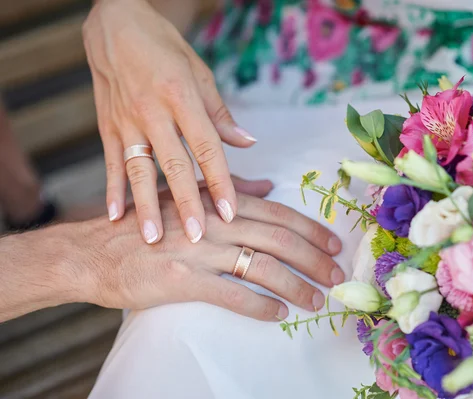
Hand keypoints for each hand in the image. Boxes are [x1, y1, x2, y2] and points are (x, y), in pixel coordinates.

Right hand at [69, 191, 344, 320]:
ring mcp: (200, 250)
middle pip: (279, 239)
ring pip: (263, 267)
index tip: (333, 245)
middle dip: (313, 258)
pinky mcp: (183, 279)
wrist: (92, 251)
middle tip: (336, 275)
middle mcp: (215, 222)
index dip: (310, 229)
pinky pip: (232, 295)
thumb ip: (230, 192)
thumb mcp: (187, 199)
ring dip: (296, 285)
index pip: (277, 214)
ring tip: (315, 299)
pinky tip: (277, 314)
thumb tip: (267, 187)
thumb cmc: (143, 225)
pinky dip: (260, 306)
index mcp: (219, 201)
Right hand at [83, 0, 254, 244]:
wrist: (115, 26)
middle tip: (195, 238)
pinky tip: (114, 216)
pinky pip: (110, 162)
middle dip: (185, 204)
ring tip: (152, 238)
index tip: (231, 213)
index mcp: (182, 97)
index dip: (220, 181)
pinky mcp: (107, 126)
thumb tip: (247, 144)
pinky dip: (112, 190)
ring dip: (145, 206)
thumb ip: (221, 114)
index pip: (207, 147)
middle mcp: (153, 112)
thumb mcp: (200, 73)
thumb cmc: (164, 48)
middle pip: (173, 165)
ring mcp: (126, 121)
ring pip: (138, 170)